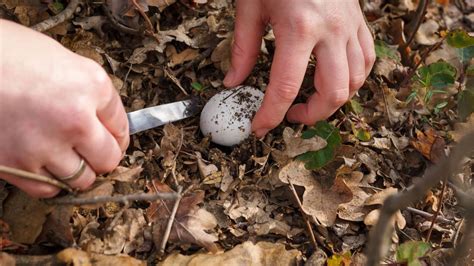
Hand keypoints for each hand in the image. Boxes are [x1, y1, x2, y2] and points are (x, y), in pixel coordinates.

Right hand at [0, 20, 128, 196]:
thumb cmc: (7, 53)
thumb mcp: (62, 59)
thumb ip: (90, 92)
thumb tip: (105, 121)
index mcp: (90, 86)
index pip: (122, 125)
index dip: (118, 133)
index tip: (112, 137)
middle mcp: (74, 120)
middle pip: (109, 158)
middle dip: (103, 156)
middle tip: (91, 150)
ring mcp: (44, 146)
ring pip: (81, 179)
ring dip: (78, 170)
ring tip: (65, 156)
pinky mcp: (16, 165)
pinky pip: (47, 188)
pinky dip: (51, 181)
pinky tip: (44, 165)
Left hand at [224, 0, 375, 135]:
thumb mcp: (250, 6)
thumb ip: (243, 48)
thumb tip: (233, 82)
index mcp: (299, 27)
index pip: (285, 87)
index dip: (270, 115)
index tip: (259, 128)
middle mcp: (331, 30)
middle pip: (333, 93)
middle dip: (311, 115)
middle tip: (290, 117)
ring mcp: (350, 26)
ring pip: (356, 81)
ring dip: (334, 100)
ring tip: (311, 102)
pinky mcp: (360, 21)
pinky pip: (367, 59)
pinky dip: (354, 78)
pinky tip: (335, 80)